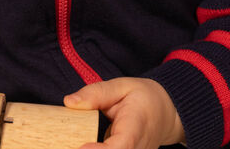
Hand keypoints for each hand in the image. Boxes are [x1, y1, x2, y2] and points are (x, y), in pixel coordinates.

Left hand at [64, 77, 184, 148]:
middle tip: (63, 144)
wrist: (166, 114)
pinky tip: (79, 145)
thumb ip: (97, 93)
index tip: (80, 147)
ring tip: (67, 143)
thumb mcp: (122, 86)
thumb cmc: (144, 98)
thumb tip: (69, 102)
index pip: (120, 147)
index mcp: (135, 129)